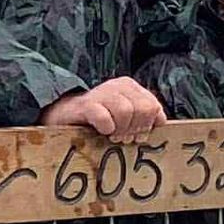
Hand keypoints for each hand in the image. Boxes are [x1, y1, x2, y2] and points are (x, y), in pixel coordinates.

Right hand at [38, 77, 164, 140]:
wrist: (62, 116)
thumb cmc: (96, 119)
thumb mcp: (124, 116)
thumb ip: (144, 116)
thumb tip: (161, 121)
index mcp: (130, 87)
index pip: (153, 107)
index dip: (147, 125)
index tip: (136, 134)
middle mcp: (117, 86)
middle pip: (143, 109)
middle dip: (135, 128)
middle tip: (122, 137)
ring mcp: (101, 94)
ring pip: (126, 112)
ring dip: (120, 130)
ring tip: (111, 136)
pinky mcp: (85, 105)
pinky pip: (104, 118)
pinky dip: (106, 128)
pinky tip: (101, 131)